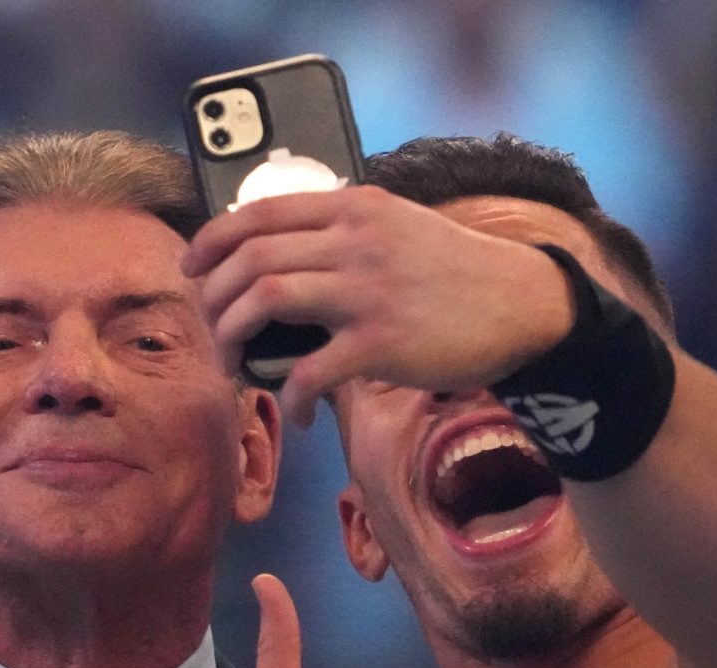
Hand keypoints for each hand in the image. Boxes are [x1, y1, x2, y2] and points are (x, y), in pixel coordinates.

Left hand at [183, 186, 574, 426]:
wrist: (524, 303)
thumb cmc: (456, 272)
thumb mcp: (398, 226)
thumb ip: (343, 232)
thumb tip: (276, 257)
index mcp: (354, 208)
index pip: (258, 212)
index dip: (212, 241)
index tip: (192, 267)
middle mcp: (355, 241)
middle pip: (249, 260)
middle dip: (213, 300)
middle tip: (212, 331)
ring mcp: (367, 291)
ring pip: (264, 301)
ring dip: (234, 338)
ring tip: (236, 366)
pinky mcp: (383, 343)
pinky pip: (311, 371)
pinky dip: (292, 395)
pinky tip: (298, 410)